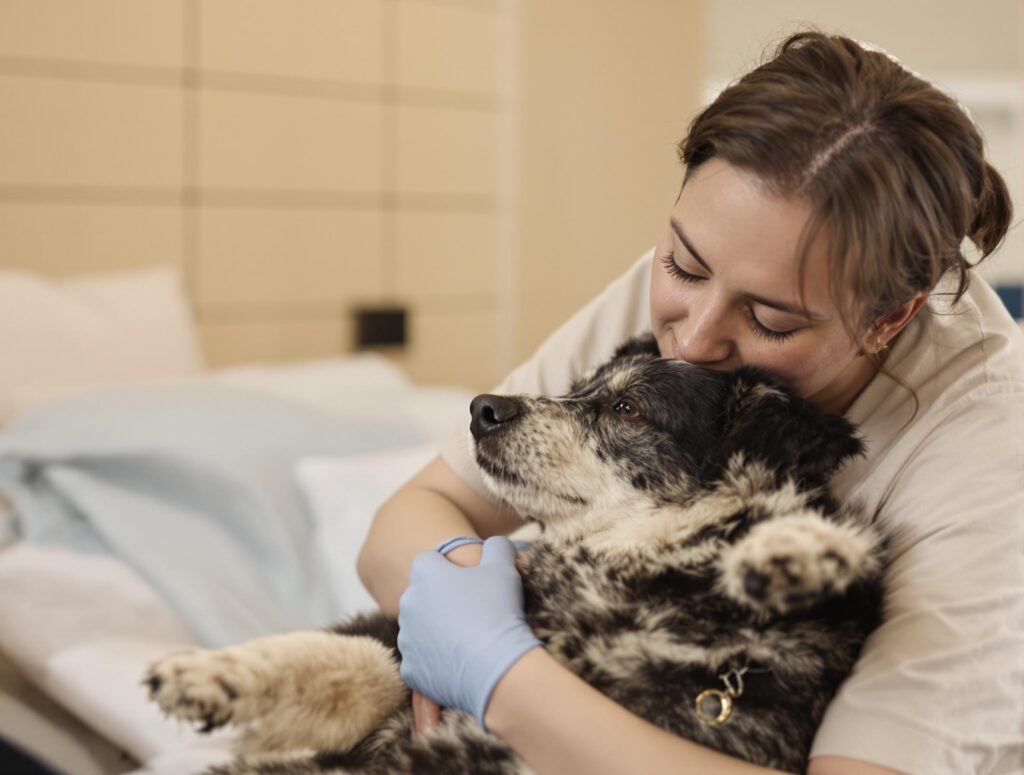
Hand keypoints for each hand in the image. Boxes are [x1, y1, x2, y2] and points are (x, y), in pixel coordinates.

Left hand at [398, 537, 541, 729]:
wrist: (497, 668)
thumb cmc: (498, 612)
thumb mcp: (504, 568)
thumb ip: (498, 547)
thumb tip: (498, 544)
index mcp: (425, 575)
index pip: (427, 560)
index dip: (447, 567)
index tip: (466, 579)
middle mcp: (408, 604)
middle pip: (421, 595)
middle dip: (440, 599)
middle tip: (470, 610)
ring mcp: (407, 639)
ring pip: (419, 628)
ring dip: (436, 630)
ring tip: (468, 638)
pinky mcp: (411, 670)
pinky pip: (421, 660)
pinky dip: (436, 661)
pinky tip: (459, 663)